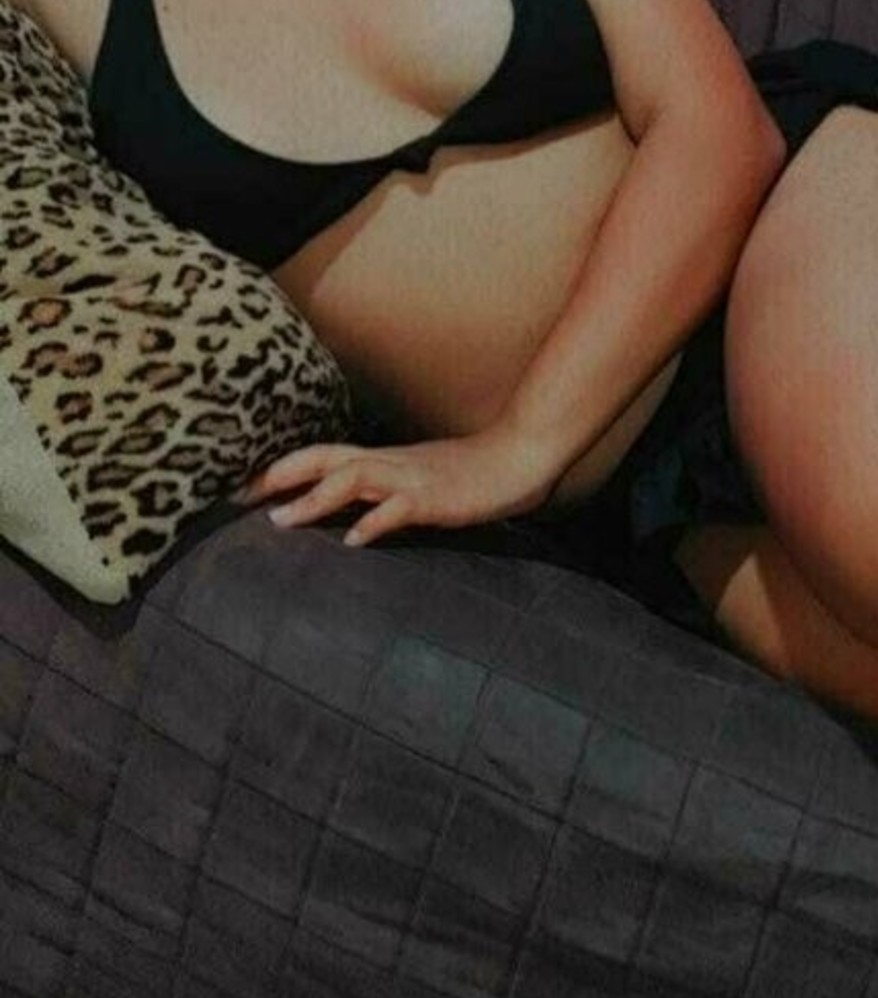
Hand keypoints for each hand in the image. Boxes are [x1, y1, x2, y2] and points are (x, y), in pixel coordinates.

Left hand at [241, 425, 560, 548]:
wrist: (519, 457)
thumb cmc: (469, 473)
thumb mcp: (416, 482)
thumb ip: (381, 494)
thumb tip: (343, 516)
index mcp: (382, 459)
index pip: (320, 456)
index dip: (280, 469)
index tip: (239, 488)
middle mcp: (389, 463)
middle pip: (325, 457)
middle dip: (280, 476)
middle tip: (238, 498)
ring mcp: (412, 478)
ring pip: (355, 477)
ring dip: (316, 497)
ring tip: (283, 519)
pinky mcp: (437, 498)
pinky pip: (401, 508)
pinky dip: (375, 522)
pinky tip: (354, 541)